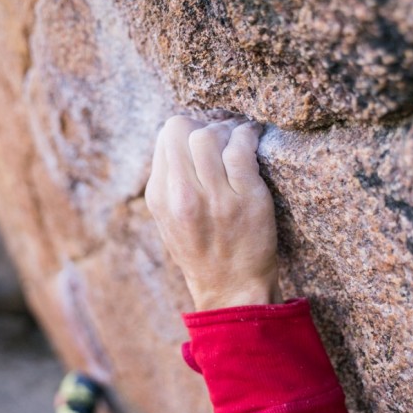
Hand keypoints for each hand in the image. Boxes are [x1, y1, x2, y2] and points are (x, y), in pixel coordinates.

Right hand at [145, 115, 278, 310]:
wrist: (231, 288)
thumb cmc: (202, 251)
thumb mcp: (168, 220)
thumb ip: (169, 180)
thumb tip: (181, 137)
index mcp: (160, 197)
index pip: (166, 135)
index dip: (187, 129)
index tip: (201, 136)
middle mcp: (182, 195)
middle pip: (184, 128)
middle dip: (204, 124)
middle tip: (220, 133)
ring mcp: (215, 196)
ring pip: (211, 135)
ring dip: (227, 128)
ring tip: (236, 136)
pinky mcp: (247, 198)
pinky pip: (242, 148)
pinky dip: (249, 134)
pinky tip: (253, 137)